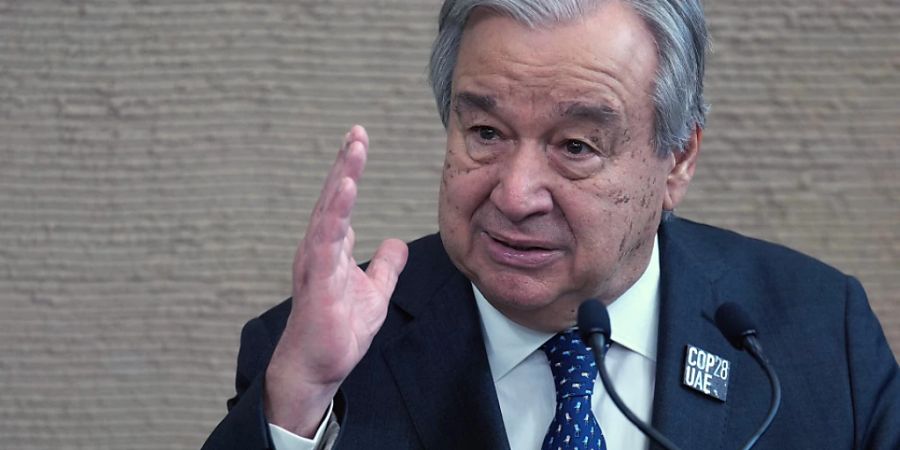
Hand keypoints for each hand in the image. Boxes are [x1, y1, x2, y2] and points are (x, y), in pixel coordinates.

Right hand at [264, 125, 408, 435]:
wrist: (319, 368)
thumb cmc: (338, 331)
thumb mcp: (374, 294)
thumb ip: (385, 267)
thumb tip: (396, 243)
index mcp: (332, 250)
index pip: (343, 204)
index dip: (350, 172)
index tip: (359, 142)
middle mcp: (320, 250)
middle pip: (333, 199)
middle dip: (345, 164)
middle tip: (357, 132)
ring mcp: (316, 263)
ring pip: (328, 213)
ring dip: (341, 180)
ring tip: (353, 150)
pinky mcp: (317, 281)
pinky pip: (326, 241)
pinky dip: (335, 213)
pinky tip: (345, 189)